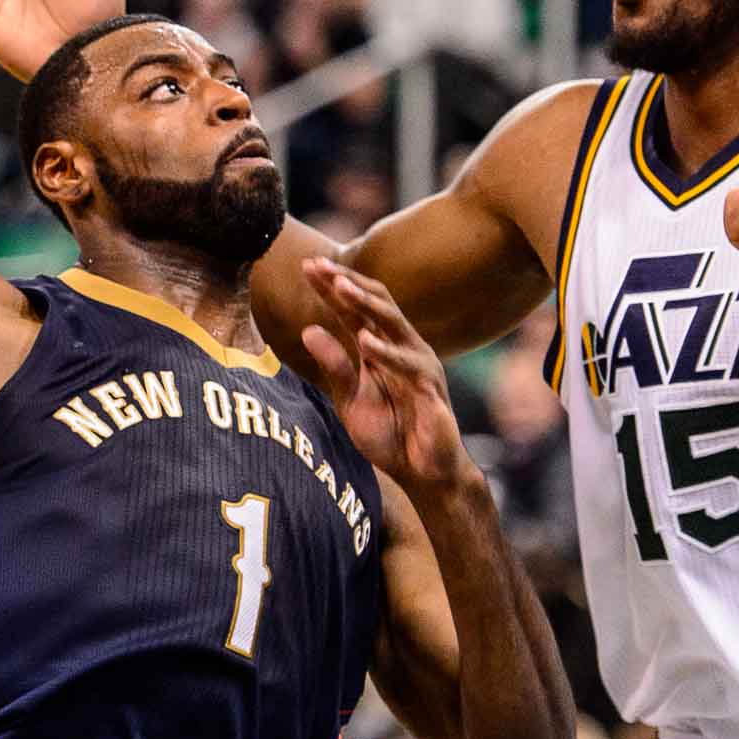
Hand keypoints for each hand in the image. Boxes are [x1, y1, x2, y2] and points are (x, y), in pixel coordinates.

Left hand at [299, 258, 472, 488]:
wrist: (423, 472)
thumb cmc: (389, 433)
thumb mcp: (350, 399)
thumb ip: (334, 366)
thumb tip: (307, 329)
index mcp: (382, 348)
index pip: (355, 309)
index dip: (332, 287)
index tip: (307, 266)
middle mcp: (403, 348)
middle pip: (376, 304)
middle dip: (347, 283)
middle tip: (320, 265)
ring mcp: (420, 365)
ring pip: (394, 324)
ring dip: (366, 305)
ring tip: (340, 288)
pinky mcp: (431, 389)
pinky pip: (408, 366)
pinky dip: (387, 352)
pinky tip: (365, 341)